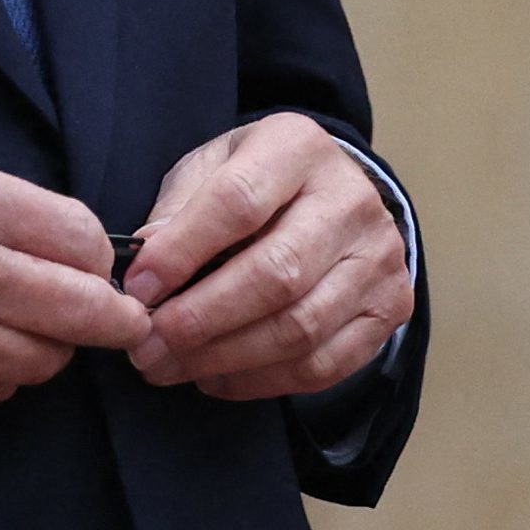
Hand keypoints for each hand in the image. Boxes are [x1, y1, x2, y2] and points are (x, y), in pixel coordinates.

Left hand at [125, 113, 413, 398]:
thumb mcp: (208, 167)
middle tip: (148, 344)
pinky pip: (325, 363)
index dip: (182, 251)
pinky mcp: (391, 308)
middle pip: (276, 274)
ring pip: (300, 328)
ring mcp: (379, 259)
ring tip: (169, 366)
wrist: (334, 191)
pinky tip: (216, 378)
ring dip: (224, 358)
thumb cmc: (254, 182)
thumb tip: (146, 264)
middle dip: (201, 318)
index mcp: (296, 149)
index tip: (138, 288)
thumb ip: (177, 209)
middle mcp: (350, 202)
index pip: (237, 203)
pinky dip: (262, 381)